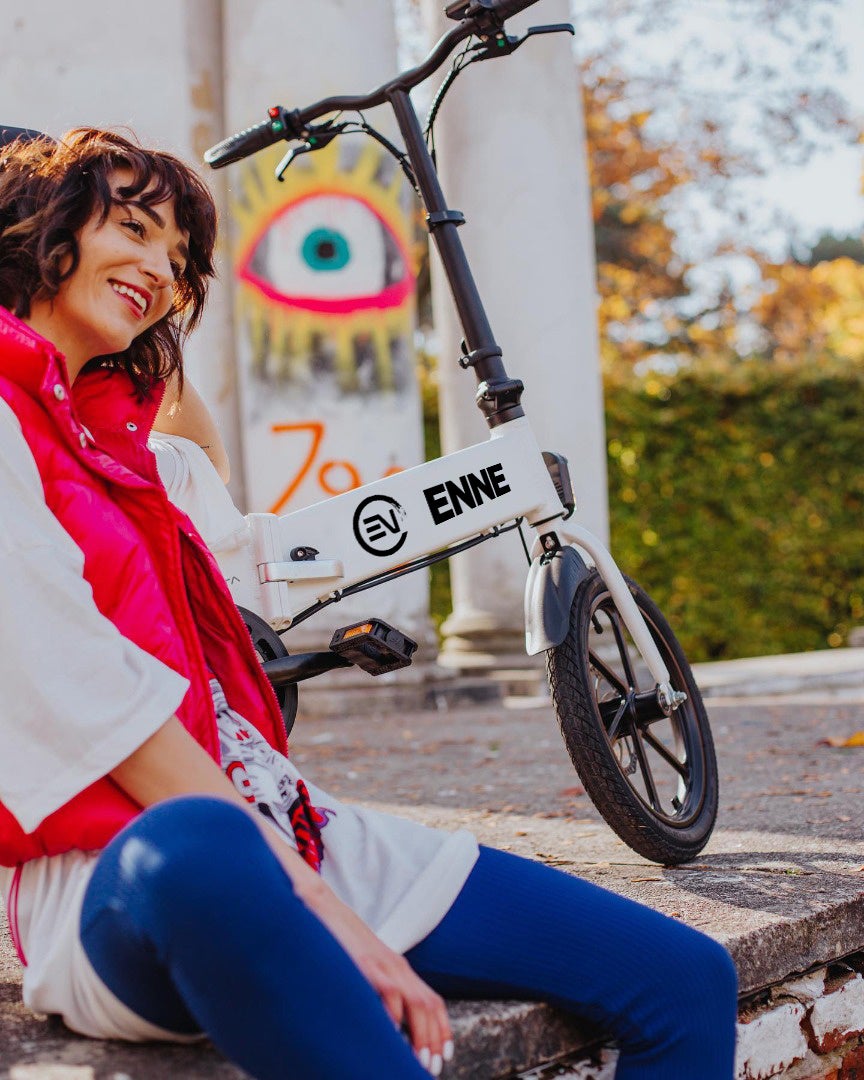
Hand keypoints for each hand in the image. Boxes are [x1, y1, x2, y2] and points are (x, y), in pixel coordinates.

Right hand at [309, 882, 452, 1074]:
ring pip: (415, 1001)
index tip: (444, 1055)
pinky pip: (387, 991)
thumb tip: (384, 1023)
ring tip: (418, 1060)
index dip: (441, 1029)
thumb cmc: (339, 944)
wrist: (321, 910)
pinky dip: (393, 1015)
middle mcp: (396, 966)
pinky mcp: (364, 964)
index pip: (432, 999)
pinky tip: (392, 1035)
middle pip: (428, 1005)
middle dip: (433, 1039)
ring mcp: (381, 965)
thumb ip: (378, 989)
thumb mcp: (366, 966)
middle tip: (431, 1067)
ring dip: (420, 1034)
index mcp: (398, 968)